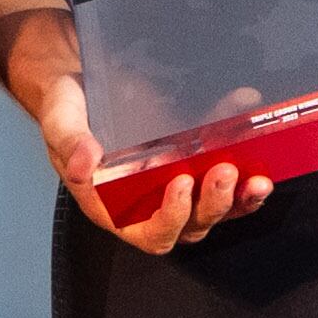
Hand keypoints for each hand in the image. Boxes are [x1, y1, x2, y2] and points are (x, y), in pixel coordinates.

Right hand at [10, 6, 263, 253]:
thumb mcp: (59, 119)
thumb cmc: (66, 108)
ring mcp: (173, 188)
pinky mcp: (194, 167)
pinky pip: (226, 184)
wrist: (82, 85)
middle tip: (224, 170)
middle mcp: (146, 205)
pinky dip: (246, 175)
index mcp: (111, 205)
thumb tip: (85, 163)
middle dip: (212, 204)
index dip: (170, 217)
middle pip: (189, 226)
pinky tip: (258, 153)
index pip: (147, 232)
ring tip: (257, 179)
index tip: (180, 182)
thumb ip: (68, 140)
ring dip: (238, 201)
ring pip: (214, 212)